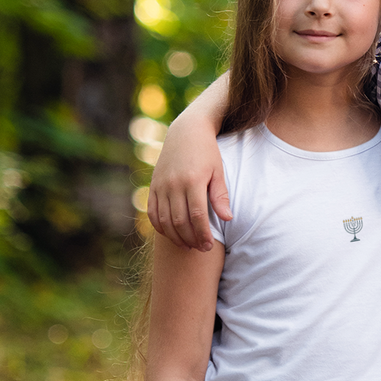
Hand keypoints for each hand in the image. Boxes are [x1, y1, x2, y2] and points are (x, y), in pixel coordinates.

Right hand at [147, 103, 231, 250]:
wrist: (186, 132)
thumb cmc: (207, 153)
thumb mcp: (218, 171)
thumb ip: (220, 196)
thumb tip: (228, 218)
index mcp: (192, 180)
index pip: (197, 216)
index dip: (203, 234)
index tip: (209, 246)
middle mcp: (173, 184)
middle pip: (180, 221)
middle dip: (191, 239)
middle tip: (201, 249)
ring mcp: (160, 185)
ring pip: (164, 220)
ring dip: (175, 237)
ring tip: (188, 245)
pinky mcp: (153, 186)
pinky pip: (152, 212)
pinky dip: (160, 227)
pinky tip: (171, 234)